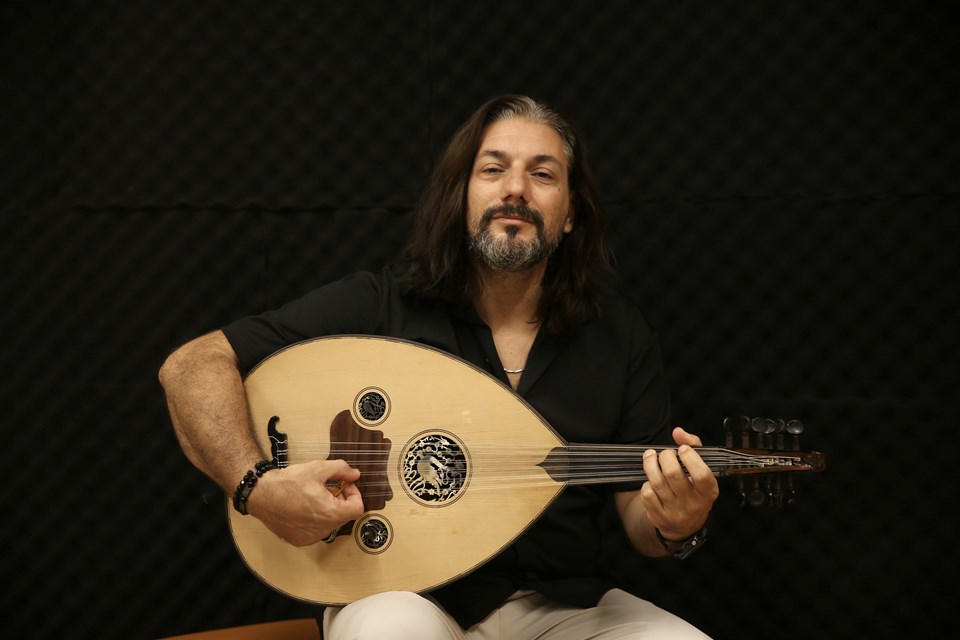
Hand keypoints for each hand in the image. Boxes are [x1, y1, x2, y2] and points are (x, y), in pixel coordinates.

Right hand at [246, 459, 364, 545]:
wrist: (261, 495)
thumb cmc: (287, 483)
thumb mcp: (318, 468)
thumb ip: (341, 470)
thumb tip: (355, 475)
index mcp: (330, 513)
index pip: (357, 509)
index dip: (355, 494)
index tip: (345, 486)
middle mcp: (322, 529)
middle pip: (344, 516)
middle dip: (341, 501)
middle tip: (329, 488)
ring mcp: (310, 537)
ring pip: (331, 524)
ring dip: (329, 510)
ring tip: (315, 497)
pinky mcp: (300, 540)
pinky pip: (317, 531)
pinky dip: (316, 520)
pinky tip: (305, 507)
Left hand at [640, 426, 718, 541]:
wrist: (684, 525)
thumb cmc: (693, 488)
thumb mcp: (701, 469)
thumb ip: (694, 446)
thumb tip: (678, 431)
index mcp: (708, 492)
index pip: (702, 475)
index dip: (690, 458)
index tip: (682, 449)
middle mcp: (693, 504)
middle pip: (673, 474)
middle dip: (665, 457)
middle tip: (665, 453)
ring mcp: (675, 512)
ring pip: (656, 482)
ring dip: (650, 464)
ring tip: (650, 456)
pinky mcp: (659, 516)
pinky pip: (647, 494)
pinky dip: (647, 482)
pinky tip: (651, 479)